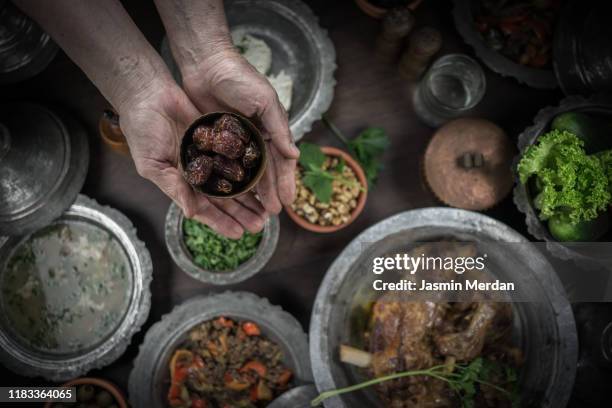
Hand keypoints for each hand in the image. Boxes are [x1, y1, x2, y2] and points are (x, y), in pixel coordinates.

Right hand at [118, 78, 265, 237]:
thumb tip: (192, 213)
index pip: (204, 207)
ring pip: (234, 180)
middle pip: (224, 198)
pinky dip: (249, 166)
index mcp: (180, 181)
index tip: (238, 233)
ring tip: (265, 209)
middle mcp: (198, 171)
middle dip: (241, 212)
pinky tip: (263, 177)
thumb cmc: (142, 130)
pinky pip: (237, 155)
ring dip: (249, 195)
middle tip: (259, 225)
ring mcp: (209, 155)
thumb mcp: (153, 163)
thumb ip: (174, 187)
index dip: (221, 221)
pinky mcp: (218, 137)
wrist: (147, 93)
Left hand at [181, 48, 299, 213]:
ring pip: (244, 174)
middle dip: (269, 193)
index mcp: (269, 130)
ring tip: (253, 212)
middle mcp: (254, 139)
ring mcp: (233, 142)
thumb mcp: (264, 101)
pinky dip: (226, 182)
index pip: (280, 162)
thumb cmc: (239, 77)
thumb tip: (295, 155)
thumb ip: (279, 129)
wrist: (206, 62)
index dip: (285, 182)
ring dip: (250, 193)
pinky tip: (229, 197)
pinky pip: (222, 166)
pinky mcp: (214, 142)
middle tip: (270, 215)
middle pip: (263, 173)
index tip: (288, 202)